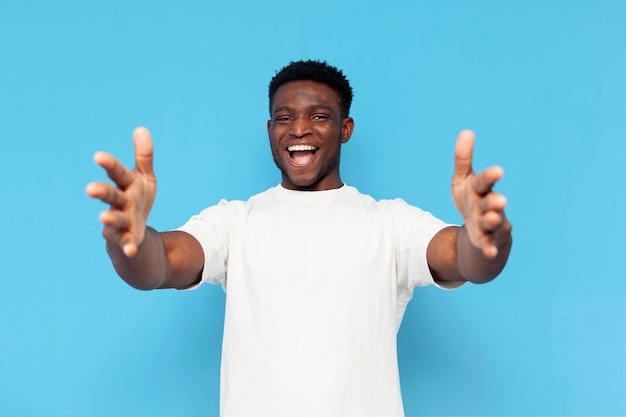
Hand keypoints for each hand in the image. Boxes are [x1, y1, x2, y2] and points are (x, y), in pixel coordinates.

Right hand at [86, 127, 156, 256]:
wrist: (136, 235)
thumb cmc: (137, 201)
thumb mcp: (144, 178)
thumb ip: (143, 157)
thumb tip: (142, 129)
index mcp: (126, 185)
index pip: (118, 173)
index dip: (109, 165)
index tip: (98, 156)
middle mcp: (121, 203)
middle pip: (111, 196)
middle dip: (101, 192)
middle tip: (90, 189)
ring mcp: (123, 222)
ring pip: (116, 219)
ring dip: (111, 218)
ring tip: (104, 218)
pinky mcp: (128, 240)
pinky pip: (128, 244)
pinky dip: (129, 247)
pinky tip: (132, 250)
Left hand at [451, 130, 510, 258]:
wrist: (481, 230)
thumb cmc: (472, 200)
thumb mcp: (463, 181)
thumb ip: (463, 159)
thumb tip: (466, 131)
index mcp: (480, 190)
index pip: (485, 181)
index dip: (491, 176)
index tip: (499, 170)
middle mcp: (488, 206)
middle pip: (491, 203)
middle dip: (495, 202)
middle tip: (500, 201)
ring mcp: (490, 225)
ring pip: (493, 223)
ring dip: (492, 221)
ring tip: (492, 218)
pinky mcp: (487, 241)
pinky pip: (489, 245)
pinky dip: (489, 248)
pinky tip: (489, 252)